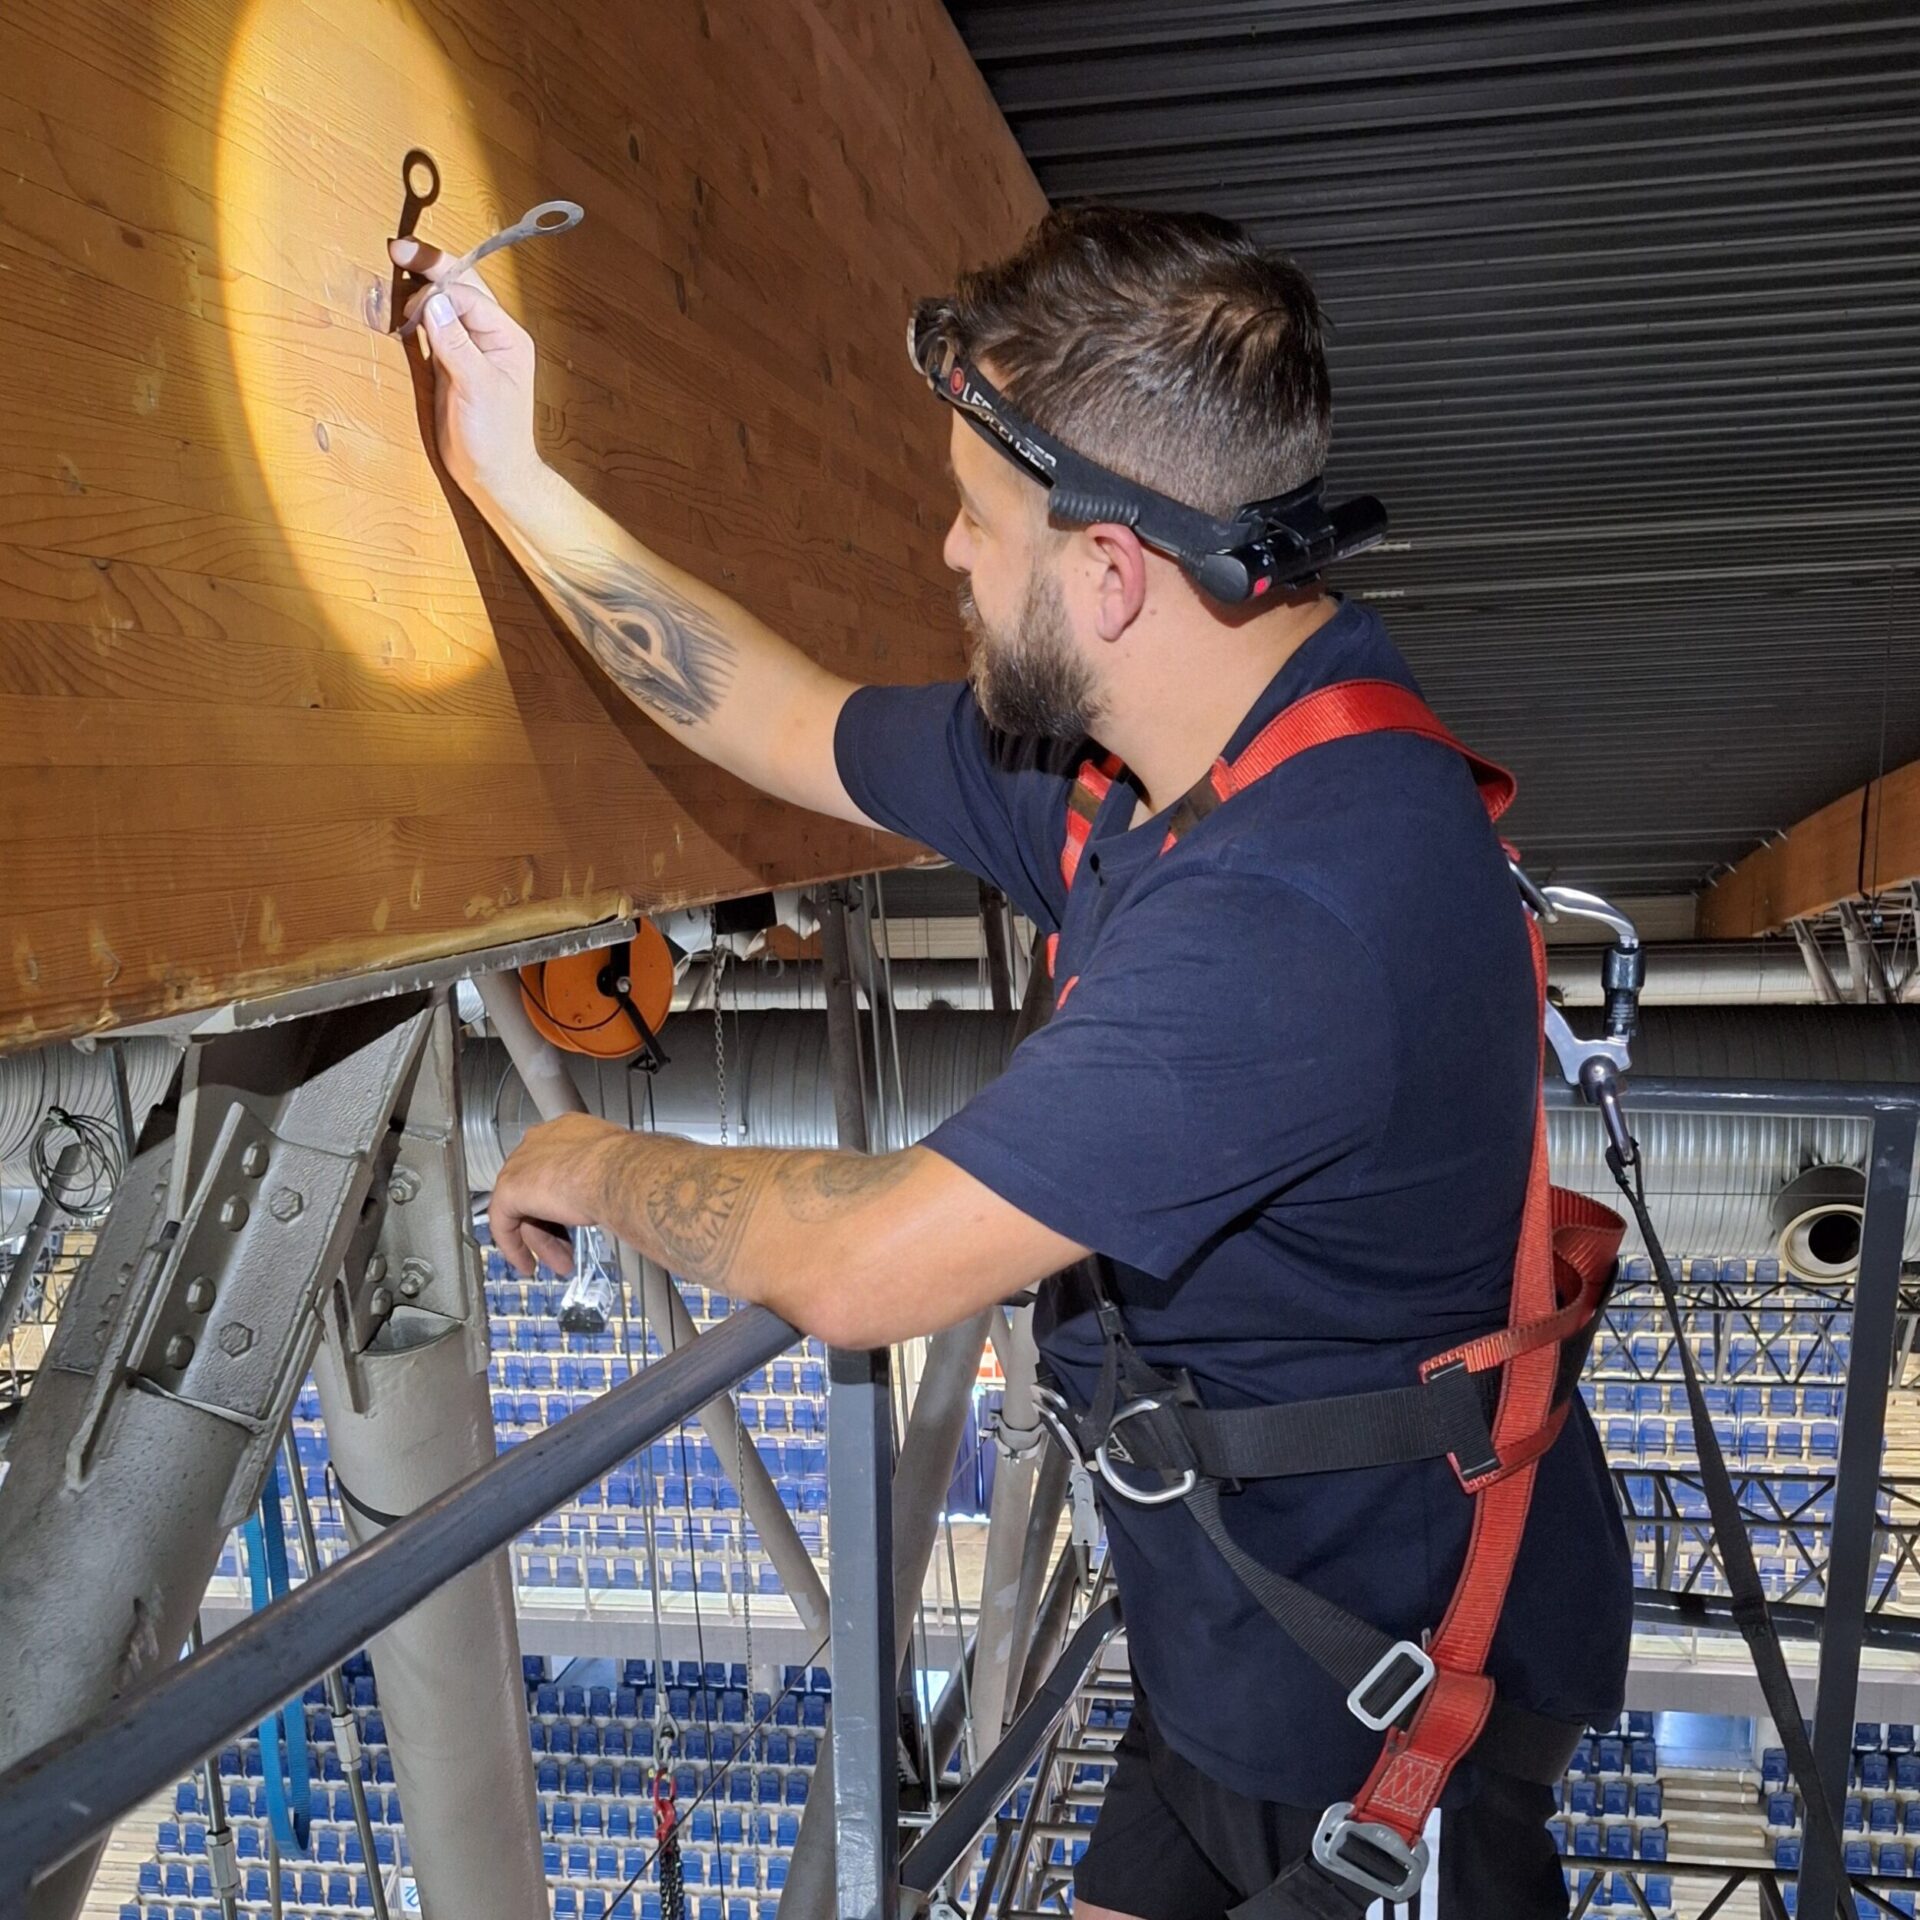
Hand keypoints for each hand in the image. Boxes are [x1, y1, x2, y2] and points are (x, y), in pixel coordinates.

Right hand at [388, 235, 547, 509]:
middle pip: (460, 287)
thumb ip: (457, 345)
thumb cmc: (496, 437)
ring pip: (445, 303)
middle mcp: (491, 336)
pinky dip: (417, 313)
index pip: (469, 296)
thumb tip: (433, 302)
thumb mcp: (478, 390)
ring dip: (421, 285)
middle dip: (430, 267)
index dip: (439, 290)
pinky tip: (400, 305)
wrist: (494, 475)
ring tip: (395, 266)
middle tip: (396, 249)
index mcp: (507, 337)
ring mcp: (470, 347)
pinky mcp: (451, 362)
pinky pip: (434, 327)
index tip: (411, 302)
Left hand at [487, 1112, 627, 1276]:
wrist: (617, 1172)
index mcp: (567, 1130)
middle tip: (569, 1249)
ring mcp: (521, 1164)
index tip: (574, 1219)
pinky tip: (527, 1263)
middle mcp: (539, 1142)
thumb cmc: (626, 1167)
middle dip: (554, 1225)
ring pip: (524, 1209)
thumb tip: (611, 1192)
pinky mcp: (509, 1188)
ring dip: (542, 1240)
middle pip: (538, 1190)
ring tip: (560, 1264)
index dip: (564, 1197)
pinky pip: (504, 1222)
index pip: (556, 1167)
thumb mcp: (616, 1169)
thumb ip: (603, 1177)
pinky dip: (515, 1246)